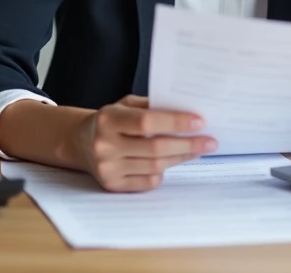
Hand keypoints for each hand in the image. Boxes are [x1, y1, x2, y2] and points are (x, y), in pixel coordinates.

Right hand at [72, 95, 216, 191]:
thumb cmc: (111, 120)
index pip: (147, 122)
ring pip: (155, 166)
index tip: (199, 122)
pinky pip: (148, 181)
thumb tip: (188, 114)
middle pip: (155, 148)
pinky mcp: (112, 185)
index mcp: (108, 119)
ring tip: (197, 149)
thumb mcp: (126, 105)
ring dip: (181, 158)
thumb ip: (152, 107)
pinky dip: (163, 171)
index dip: (175, 122)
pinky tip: (172, 162)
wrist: (81, 143)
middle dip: (187, 144)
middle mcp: (104, 145)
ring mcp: (107, 168)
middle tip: (210, 141)